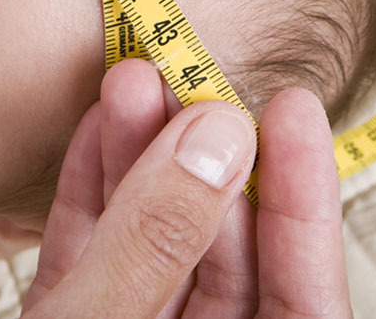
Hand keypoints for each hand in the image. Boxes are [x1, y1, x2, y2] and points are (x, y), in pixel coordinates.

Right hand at [22, 59, 352, 317]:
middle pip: (220, 252)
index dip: (305, 199)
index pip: (303, 297)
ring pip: (151, 241)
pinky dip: (91, 191)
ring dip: (139, 158)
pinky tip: (93, 129)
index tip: (294, 108)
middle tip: (184, 81)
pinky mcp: (70, 318)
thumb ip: (155, 243)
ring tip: (129, 82)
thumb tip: (214, 138)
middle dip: (199, 158)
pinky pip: (93, 252)